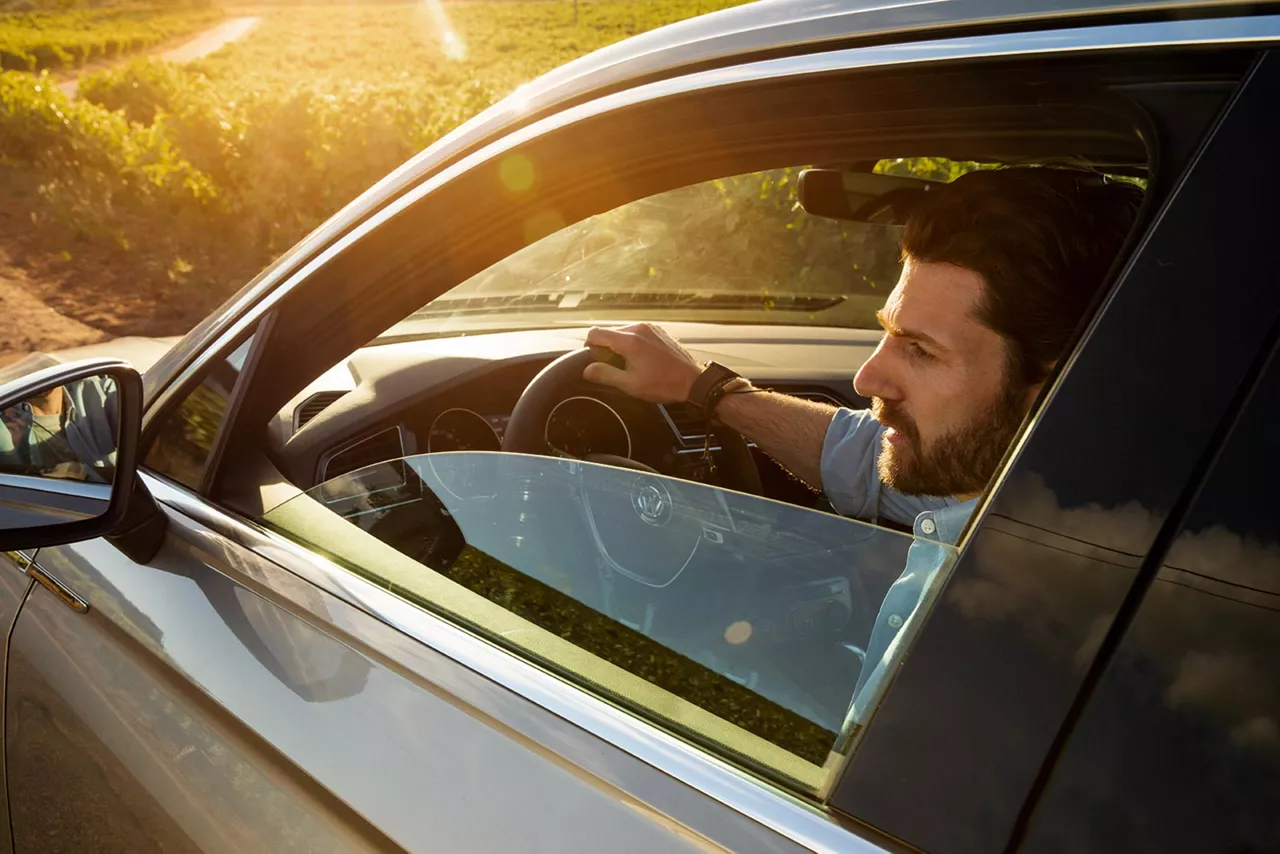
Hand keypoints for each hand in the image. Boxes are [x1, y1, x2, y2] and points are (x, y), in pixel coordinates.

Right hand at [582, 323, 702, 403]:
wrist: (692, 381)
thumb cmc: (664, 384)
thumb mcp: (630, 385)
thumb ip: (605, 374)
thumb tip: (587, 370)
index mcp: (629, 341)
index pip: (595, 333)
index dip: (589, 346)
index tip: (595, 360)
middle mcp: (638, 328)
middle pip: (609, 332)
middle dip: (606, 348)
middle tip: (615, 367)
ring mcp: (649, 327)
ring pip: (622, 332)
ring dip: (619, 346)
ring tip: (630, 364)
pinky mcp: (657, 330)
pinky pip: (636, 332)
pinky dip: (632, 343)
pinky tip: (641, 359)